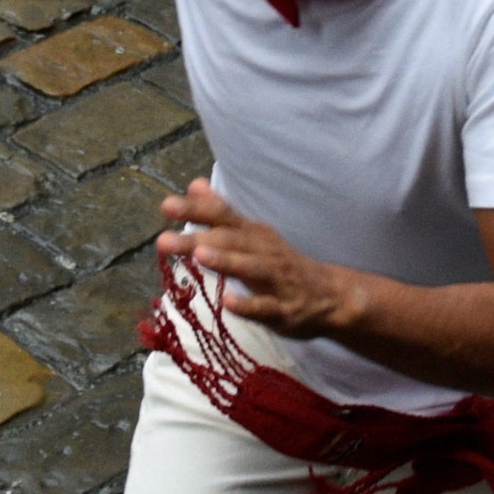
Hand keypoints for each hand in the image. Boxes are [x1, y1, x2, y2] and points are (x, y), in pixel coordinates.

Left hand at [158, 179, 347, 338]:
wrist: (331, 296)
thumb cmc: (281, 264)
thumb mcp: (252, 235)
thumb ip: (221, 212)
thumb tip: (194, 184)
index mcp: (253, 233)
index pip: (222, 216)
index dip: (195, 210)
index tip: (165, 206)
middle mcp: (264, 250)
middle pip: (229, 241)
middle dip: (196, 239)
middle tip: (162, 239)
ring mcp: (275, 280)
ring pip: (250, 268)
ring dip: (225, 261)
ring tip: (198, 256)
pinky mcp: (283, 309)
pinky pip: (265, 307)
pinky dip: (248, 305)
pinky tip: (228, 303)